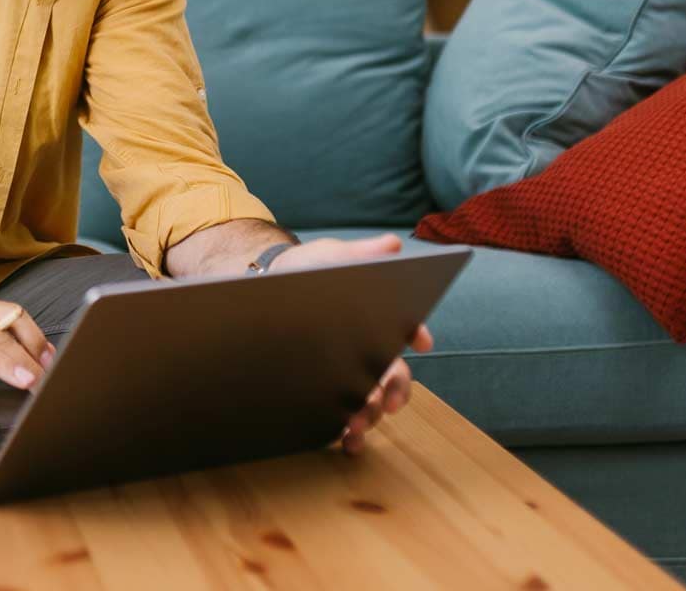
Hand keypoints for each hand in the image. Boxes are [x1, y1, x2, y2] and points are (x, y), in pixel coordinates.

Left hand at [268, 233, 436, 453]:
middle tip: (387, 400)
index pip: (406, 329)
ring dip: (371, 415)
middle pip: (393, 377)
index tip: (421, 340)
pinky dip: (350, 433)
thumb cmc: (307, 271)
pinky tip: (344, 440)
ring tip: (357, 423)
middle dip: (395, 391)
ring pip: (372, 402)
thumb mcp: (333, 256)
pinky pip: (344, 419)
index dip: (417, 332)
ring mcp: (349, 376)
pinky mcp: (327, 395)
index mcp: (377, 320)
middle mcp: (370, 353)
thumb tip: (391, 245)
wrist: (264, 291)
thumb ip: (363, 254)